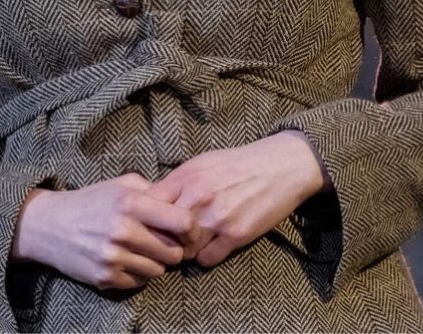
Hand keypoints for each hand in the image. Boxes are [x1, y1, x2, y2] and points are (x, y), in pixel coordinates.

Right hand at [11, 174, 192, 290]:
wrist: (48, 225)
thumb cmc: (90, 201)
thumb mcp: (120, 185)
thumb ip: (152, 190)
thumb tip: (183, 201)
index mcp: (130, 203)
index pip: (182, 222)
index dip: (193, 230)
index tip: (189, 232)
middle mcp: (123, 230)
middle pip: (174, 252)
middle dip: (173, 249)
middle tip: (162, 243)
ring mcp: (114, 256)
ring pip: (158, 271)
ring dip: (155, 263)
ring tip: (140, 250)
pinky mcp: (105, 277)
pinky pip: (139, 283)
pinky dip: (137, 274)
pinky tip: (125, 259)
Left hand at [146, 131, 328, 266]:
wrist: (277, 167)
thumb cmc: (236, 164)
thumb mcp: (200, 163)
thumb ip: (176, 183)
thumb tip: (151, 202)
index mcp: (185, 177)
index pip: (147, 206)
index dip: (145, 218)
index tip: (149, 223)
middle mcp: (197, 198)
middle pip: (163, 232)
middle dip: (163, 238)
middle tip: (170, 240)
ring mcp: (216, 218)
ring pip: (184, 250)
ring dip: (185, 250)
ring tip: (191, 243)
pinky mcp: (236, 236)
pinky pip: (207, 260)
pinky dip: (205, 257)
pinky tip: (211, 246)